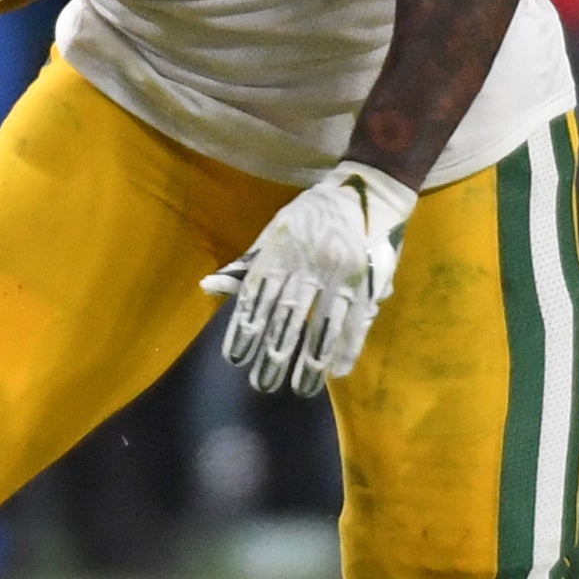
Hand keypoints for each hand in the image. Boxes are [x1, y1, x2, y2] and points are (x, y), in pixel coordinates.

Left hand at [202, 162, 415, 395]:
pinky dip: (347, 348)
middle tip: (263, 384)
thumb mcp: (276, 231)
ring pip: (323, 324)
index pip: (258, 296)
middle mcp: (309, 263)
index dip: (245, 329)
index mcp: (281, 250)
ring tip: (301, 387)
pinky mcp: (368, 280)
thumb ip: (247, 264)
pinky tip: (337, 371)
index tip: (236, 359)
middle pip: (288, 316)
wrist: (369, 190)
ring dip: (311, 360)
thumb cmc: (314, 214)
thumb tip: (209, 288)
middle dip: (275, 354)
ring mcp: (341, 273)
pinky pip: (356, 320)